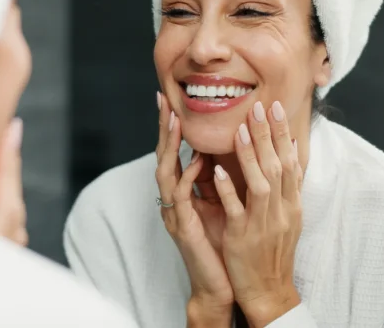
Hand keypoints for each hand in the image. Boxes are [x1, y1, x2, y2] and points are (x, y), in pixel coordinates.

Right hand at [155, 93, 233, 326]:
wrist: (221, 284)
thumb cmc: (221, 245)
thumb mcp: (220, 205)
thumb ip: (215, 181)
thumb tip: (218, 151)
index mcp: (182, 193)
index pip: (174, 153)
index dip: (171, 128)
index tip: (170, 100)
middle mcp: (173, 200)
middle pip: (163, 156)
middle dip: (162, 128)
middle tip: (162, 100)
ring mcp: (175, 213)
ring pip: (166, 172)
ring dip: (170, 146)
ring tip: (174, 121)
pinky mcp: (183, 227)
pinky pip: (182, 197)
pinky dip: (189, 177)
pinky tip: (198, 161)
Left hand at [213, 101, 302, 325]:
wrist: (269, 290)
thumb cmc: (274, 252)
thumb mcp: (288, 217)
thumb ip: (288, 187)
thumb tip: (291, 151)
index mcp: (292, 204)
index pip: (291, 162)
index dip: (283, 134)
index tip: (276, 107)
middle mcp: (281, 211)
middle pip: (278, 166)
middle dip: (269, 135)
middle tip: (260, 106)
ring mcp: (262, 224)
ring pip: (259, 184)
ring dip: (250, 156)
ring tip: (241, 130)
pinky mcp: (242, 237)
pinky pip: (235, 209)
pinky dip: (227, 189)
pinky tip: (217, 171)